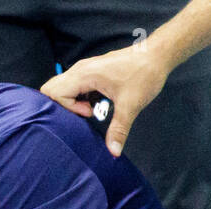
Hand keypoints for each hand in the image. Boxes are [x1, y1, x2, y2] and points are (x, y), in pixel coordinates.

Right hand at [39, 43, 168, 156]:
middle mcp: (80, 69)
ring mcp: (84, 69)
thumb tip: (113, 152)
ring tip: (92, 109)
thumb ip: (118, 130)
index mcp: (85, 74)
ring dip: (72, 103)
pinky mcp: (90, 72)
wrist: (158, 54)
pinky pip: (73, 86)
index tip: (89, 112)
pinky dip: (79, 98)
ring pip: (62, 88)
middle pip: (52, 89)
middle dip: (62, 107)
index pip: (53, 93)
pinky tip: (96, 103)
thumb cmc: (145, 73)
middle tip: (85, 113)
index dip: (67, 108)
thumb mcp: (131, 105)